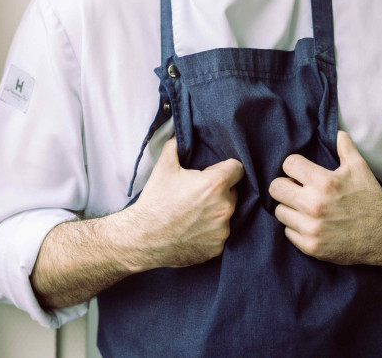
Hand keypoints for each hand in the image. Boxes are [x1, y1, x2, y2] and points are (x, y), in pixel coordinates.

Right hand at [127, 137, 244, 268]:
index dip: (225, 168)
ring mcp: (223, 229)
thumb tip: (181, 133)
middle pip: (233, 191)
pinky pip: (221, 233)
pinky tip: (194, 228)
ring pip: (228, 213)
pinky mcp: (218, 247)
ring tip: (194, 212)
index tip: (214, 172)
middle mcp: (225, 207)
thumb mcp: (164, 166)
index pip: (238, 168)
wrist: (143, 238)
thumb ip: (177, 144)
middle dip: (220, 190)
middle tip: (198, 193)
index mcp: (215, 184)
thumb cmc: (155, 201)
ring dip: (216, 210)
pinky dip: (212, 230)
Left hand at [268, 131, 381, 265]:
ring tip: (304, 207)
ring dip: (289, 207)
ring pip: (279, 210)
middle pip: (275, 187)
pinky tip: (309, 223)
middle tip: (297, 189)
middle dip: (285, 185)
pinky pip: (287, 231)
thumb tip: (338, 131)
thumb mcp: (360, 168)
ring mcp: (311, 228)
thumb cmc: (370, 199)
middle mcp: (314, 204)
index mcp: (324, 182)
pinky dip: (295, 227)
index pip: (288, 163)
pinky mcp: (310, 247)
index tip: (301, 172)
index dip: (294, 166)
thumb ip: (345, 147)